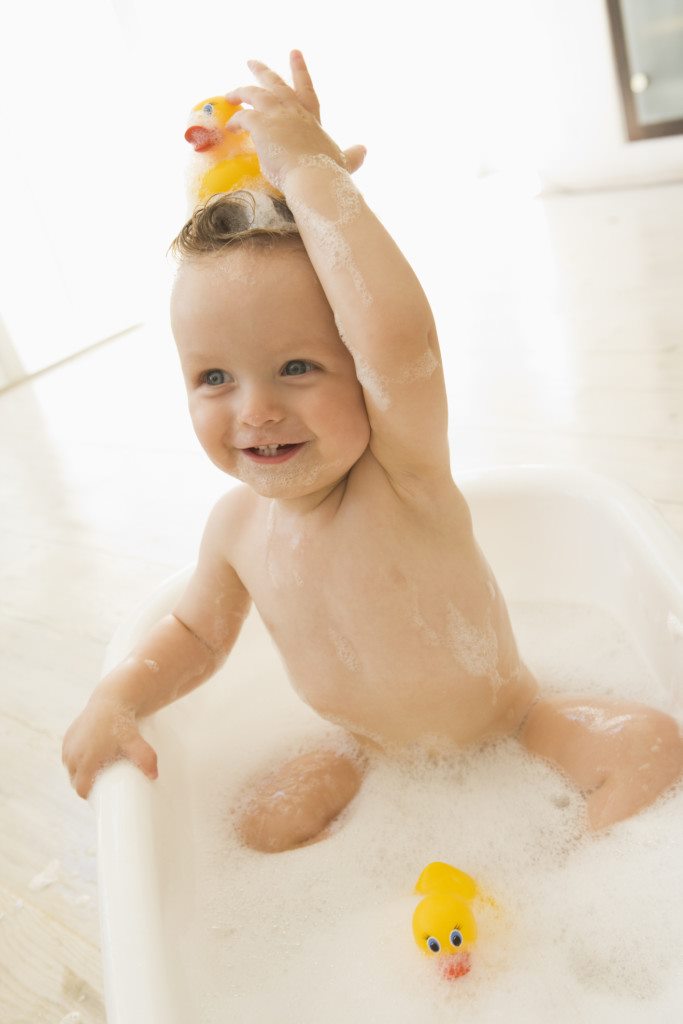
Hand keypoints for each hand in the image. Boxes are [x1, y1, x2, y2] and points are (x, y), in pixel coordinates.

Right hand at [62, 693, 157, 798]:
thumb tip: (155, 776)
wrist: (111, 700)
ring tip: (94, 774)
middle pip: (75, 780)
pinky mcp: (67, 737)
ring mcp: (68, 745)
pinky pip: (68, 756)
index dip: (90, 795)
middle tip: (102, 784)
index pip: (82, 789)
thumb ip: (146, 759)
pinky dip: (75, 760)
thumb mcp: (135, 742)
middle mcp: (72, 755)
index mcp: (85, 761)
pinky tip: (85, 762)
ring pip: (70, 768)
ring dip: (79, 772)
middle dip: (86, 784)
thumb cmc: (123, 723)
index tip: (101, 797)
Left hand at [224, 50, 365, 189]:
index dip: (300, 71)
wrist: (314, 179)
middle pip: (276, 84)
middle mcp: (293, 112)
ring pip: (254, 94)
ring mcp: (276, 115)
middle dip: (262, 71)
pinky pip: (242, 117)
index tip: (294, 53)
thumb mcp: (344, 161)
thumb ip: (352, 156)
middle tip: (252, 62)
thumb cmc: (328, 174)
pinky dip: (235, 120)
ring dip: (241, 92)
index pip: (306, 90)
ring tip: (230, 95)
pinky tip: (229, 127)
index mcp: (311, 119)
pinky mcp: (260, 125)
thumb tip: (364, 150)